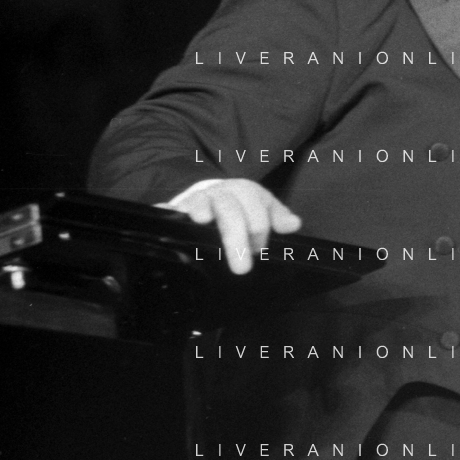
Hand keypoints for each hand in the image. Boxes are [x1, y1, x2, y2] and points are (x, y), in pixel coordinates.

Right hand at [158, 178, 301, 273]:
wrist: (207, 192)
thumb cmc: (239, 205)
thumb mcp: (262, 206)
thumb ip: (277, 216)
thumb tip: (294, 224)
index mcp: (243, 191)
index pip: (255, 205)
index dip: (259, 228)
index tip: (259, 250)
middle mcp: (220, 192)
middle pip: (229, 209)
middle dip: (237, 236)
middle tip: (242, 268)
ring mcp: (197, 199)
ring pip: (200, 203)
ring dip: (202, 210)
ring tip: (202, 220)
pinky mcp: (176, 209)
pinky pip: (170, 208)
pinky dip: (167, 210)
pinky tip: (166, 213)